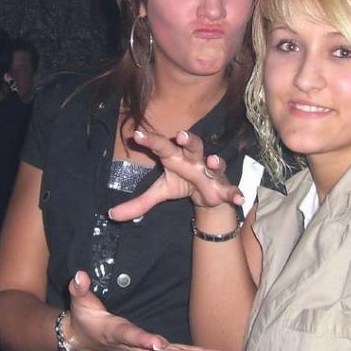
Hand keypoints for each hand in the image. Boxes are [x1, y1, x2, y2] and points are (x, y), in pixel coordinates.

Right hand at [67, 270, 228, 350]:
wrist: (82, 340)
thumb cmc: (83, 316)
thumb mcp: (78, 301)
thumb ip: (79, 289)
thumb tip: (80, 275)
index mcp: (115, 332)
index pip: (130, 336)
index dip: (143, 340)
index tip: (158, 343)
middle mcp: (132, 345)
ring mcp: (143, 349)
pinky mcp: (151, 349)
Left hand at [108, 129, 243, 221]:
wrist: (208, 195)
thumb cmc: (182, 183)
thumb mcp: (160, 192)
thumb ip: (138, 202)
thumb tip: (111, 215)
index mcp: (176, 157)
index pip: (161, 145)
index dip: (150, 140)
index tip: (136, 134)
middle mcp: (194, 160)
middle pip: (193, 145)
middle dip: (189, 139)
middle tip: (181, 135)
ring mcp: (210, 172)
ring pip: (215, 162)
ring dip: (215, 161)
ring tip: (213, 160)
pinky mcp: (223, 187)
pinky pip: (230, 189)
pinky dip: (235, 193)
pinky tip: (239, 199)